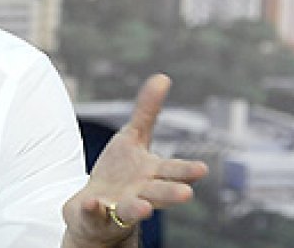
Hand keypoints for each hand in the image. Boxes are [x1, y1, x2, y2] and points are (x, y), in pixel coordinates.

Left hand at [62, 74, 207, 247]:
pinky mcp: (96, 216)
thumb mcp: (133, 137)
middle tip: (186, 193)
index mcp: (153, 174)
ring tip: (144, 208)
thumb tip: (163, 76)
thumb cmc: (124, 171)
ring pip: (132, 209)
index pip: (173, 172)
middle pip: (160, 194)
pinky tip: (92, 203)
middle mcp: (142, 194)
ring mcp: (120, 207)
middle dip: (172, 193)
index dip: (186, 171)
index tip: (201, 169)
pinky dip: (94, 209)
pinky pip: (94, 213)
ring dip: (138, 208)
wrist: (99, 211)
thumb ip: (147, 112)